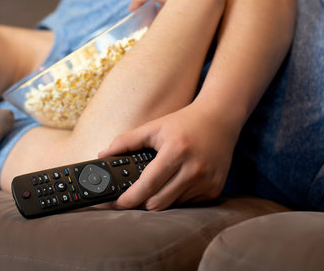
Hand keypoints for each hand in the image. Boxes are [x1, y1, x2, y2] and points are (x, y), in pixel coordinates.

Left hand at [99, 101, 238, 210]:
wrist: (220, 119)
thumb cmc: (184, 123)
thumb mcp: (153, 127)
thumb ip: (126, 141)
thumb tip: (103, 154)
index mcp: (176, 151)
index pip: (148, 184)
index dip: (131, 197)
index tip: (118, 202)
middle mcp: (194, 168)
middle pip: (159, 202)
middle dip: (142, 202)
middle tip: (133, 195)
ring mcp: (206, 181)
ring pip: (173, 205)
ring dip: (160, 199)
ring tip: (158, 183)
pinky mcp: (214, 189)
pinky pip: (188, 203)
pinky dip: (177, 197)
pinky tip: (177, 181)